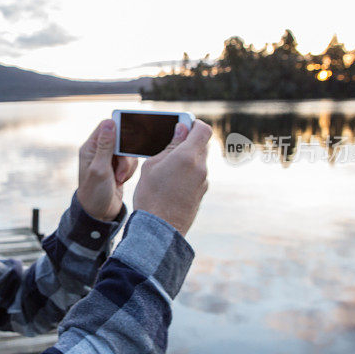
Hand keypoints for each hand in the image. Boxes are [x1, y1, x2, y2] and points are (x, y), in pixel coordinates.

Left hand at [77, 119, 137, 220]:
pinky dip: (129, 171)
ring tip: (119, 178)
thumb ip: (106, 146)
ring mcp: (109, 159)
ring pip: (128, 151)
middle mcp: (99, 151)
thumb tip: (110, 123)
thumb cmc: (95, 193)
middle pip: (121, 139)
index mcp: (90, 148)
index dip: (118, 131)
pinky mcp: (118, 167)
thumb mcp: (100, 169)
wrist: (100, 213)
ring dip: (127, 165)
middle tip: (120, 169)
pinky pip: (131, 162)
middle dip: (125, 155)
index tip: (125, 144)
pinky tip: (122, 181)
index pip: (106, 127)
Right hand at [133, 119, 211, 235]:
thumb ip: (170, 146)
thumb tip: (181, 130)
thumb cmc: (151, 195)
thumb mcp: (153, 165)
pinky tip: (171, 181)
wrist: (160, 229)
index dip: (193, 124)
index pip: (203, 129)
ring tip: (167, 166)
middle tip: (171, 144)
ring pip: (199, 161)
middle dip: (189, 141)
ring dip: (187, 158)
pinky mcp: (201, 193)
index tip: (182, 126)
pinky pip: (197, 175)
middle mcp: (200, 168)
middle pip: (202, 145)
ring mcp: (203, 182)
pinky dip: (188, 172)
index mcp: (188, 156)